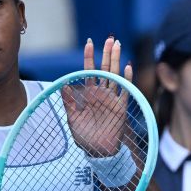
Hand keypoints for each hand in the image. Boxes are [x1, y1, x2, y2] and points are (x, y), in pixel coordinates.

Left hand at [61, 37, 132, 156]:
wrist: (98, 152)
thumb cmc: (84, 136)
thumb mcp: (72, 119)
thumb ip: (69, 102)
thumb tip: (63, 84)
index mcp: (89, 94)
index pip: (89, 71)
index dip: (89, 57)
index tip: (89, 42)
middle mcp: (101, 93)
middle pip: (105, 69)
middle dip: (107, 54)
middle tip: (110, 38)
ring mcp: (112, 99)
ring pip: (115, 75)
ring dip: (116, 60)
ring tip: (118, 45)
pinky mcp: (121, 107)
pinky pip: (125, 90)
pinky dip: (126, 78)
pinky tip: (127, 66)